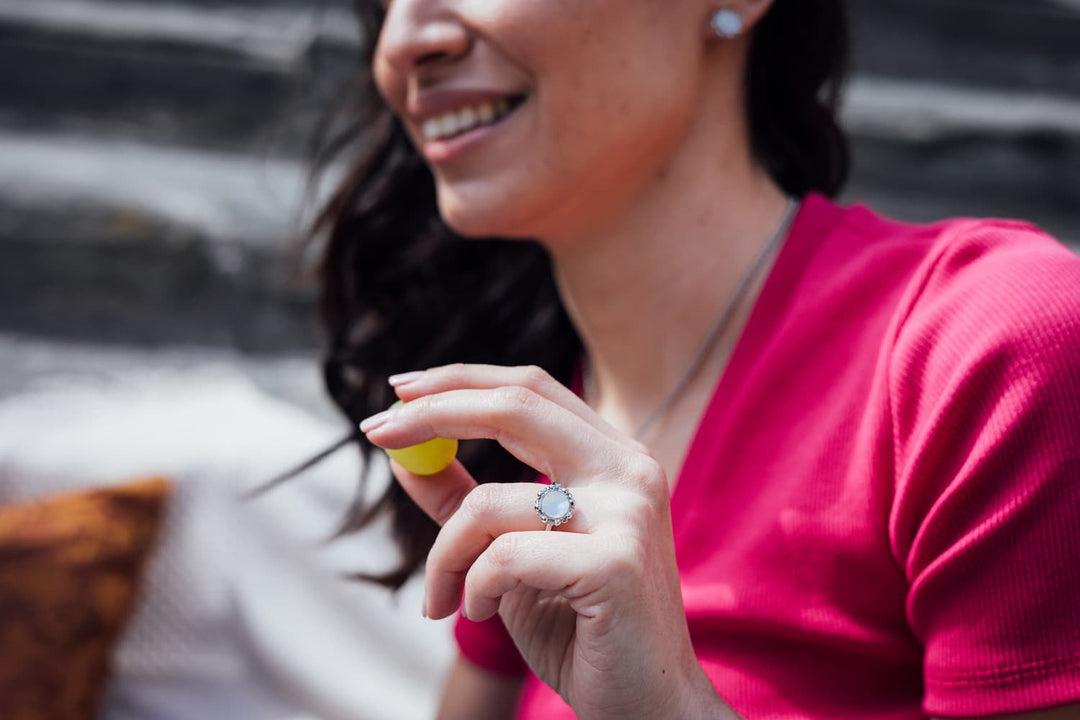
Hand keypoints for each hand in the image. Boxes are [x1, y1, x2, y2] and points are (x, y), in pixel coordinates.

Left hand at [360, 364, 736, 719]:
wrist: (648, 709)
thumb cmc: (582, 630)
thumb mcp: (511, 556)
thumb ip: (466, 501)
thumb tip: (404, 455)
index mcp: (614, 457)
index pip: (530, 386)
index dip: (459, 380)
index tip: (398, 392)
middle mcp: (629, 470)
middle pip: (516, 404)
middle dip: (432, 412)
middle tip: (374, 431)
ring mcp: (628, 511)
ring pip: (488, 502)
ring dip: (442, 555)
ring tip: (441, 599)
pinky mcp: (614, 562)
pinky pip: (502, 558)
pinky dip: (471, 588)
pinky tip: (479, 613)